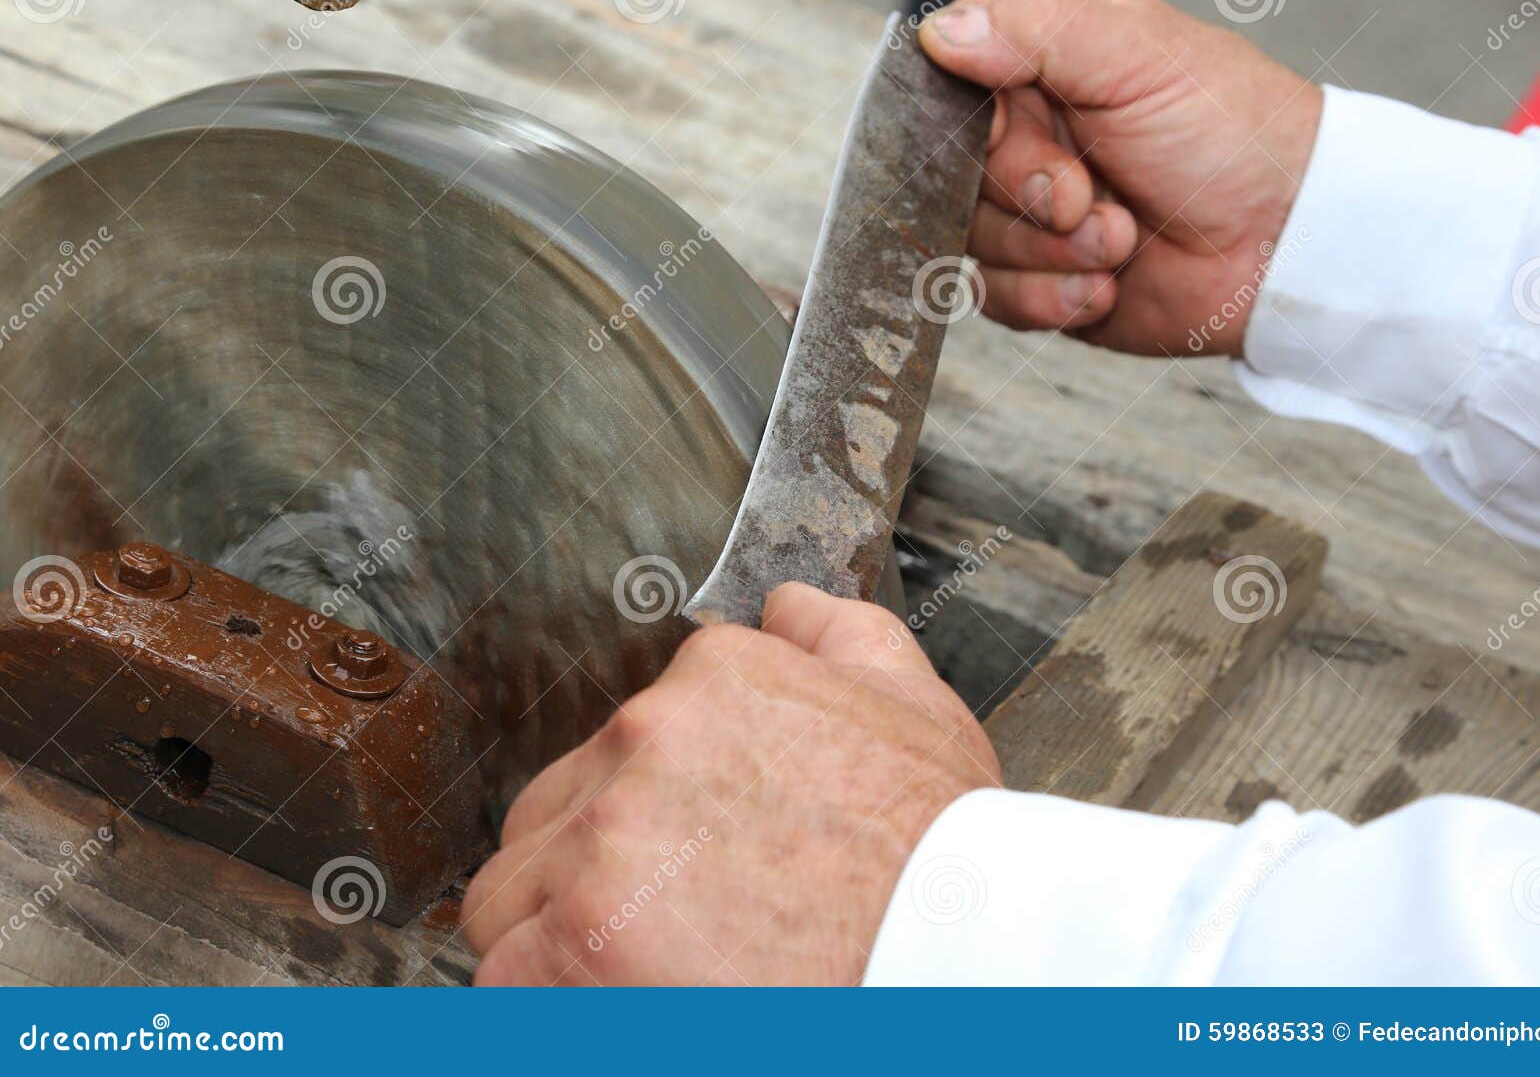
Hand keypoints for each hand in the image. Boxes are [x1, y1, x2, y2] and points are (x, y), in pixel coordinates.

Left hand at [462, 583, 999, 984]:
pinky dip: (544, 999)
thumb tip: (784, 607)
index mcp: (710, 681)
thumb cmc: (942, 852)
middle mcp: (642, 743)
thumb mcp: (911, 703)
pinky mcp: (571, 949)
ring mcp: (600, 845)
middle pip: (551, 816)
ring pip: (510, 898)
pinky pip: (504, 980)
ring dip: (552, 936)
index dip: (645, 815)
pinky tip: (616, 1006)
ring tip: (636, 975)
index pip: (621, 743)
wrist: (961, 958)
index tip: (682, 862)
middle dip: (584, 871)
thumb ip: (834, 635)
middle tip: (659, 928)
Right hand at [920, 0, 1321, 356]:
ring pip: (972, 242)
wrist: (1286, 245)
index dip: (973, 125)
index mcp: (1043, 69)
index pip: (950, 88)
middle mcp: (1031, 140)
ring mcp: (1034, 216)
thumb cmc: (1232, 134)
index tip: (1023, 134)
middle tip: (1088, 197)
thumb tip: (940, 31)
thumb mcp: (1135, 53)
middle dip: (1026, 196)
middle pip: (953, 176)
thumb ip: (1033, 29)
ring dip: (1049, 252)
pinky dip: (1051, 298)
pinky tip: (1108, 285)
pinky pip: (996, 299)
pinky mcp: (1043, 281)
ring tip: (1121, 241)